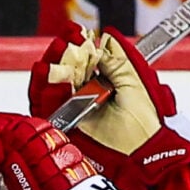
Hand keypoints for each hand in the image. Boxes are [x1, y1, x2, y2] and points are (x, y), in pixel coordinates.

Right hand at [25, 28, 189, 189]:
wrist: (142, 157)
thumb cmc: (145, 127)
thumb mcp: (136, 85)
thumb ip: (119, 62)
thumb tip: (104, 40)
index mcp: (105, 83)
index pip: (86, 58)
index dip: (80, 44)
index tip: (77, 33)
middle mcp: (86, 94)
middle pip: (67, 68)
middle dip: (64, 53)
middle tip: (66, 42)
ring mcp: (73, 109)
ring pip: (54, 83)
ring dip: (53, 67)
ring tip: (57, 55)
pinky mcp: (63, 125)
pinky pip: (46, 104)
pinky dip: (44, 88)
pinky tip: (47, 74)